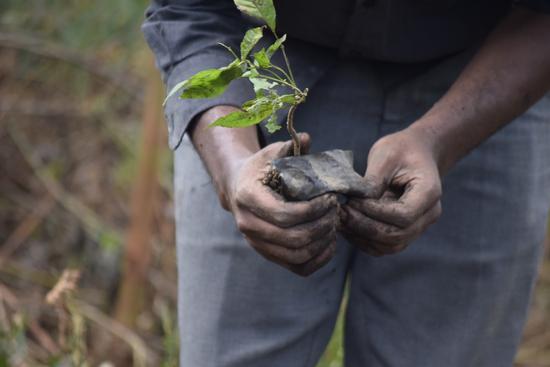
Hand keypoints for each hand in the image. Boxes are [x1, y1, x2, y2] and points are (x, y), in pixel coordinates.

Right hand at [224, 134, 339, 275]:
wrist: (239, 188)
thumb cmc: (260, 168)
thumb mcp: (271, 153)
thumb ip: (289, 147)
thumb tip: (307, 138)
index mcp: (247, 198)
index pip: (284, 214)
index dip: (313, 210)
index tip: (331, 198)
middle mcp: (248, 225)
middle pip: (293, 238)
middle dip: (322, 225)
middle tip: (337, 211)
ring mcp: (257, 244)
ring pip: (297, 256)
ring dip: (322, 242)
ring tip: (334, 225)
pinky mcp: (268, 255)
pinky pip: (298, 268)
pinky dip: (319, 259)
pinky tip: (330, 242)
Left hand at [340, 127, 442, 255]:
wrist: (417, 152)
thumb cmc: (401, 149)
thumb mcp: (385, 155)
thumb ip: (373, 180)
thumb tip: (356, 202)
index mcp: (429, 192)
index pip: (403, 215)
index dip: (374, 212)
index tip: (352, 201)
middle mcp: (429, 214)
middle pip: (397, 235)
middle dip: (365, 226)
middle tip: (341, 212)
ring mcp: (419, 226)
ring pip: (391, 245)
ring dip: (363, 237)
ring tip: (341, 220)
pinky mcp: (405, 231)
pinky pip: (385, 246)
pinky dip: (364, 240)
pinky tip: (347, 227)